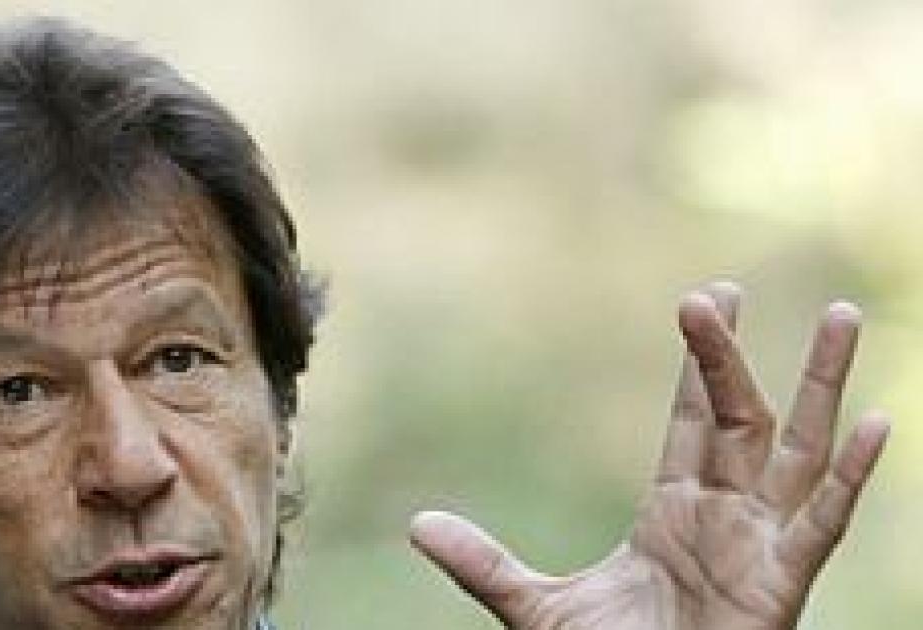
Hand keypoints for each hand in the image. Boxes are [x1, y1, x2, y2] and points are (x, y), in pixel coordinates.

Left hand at [410, 282, 889, 629]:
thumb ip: (483, 563)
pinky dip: (851, 478)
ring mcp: (759, 545)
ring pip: (796, 449)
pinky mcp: (782, 587)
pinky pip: (824, 523)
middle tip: (724, 289)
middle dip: (728, 356)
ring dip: (820, 384)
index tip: (707, 302)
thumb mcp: (536, 607)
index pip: (691, 418)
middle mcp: (725, 515)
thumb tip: (416, 525)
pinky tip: (877, 424)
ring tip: (840, 315)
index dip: (699, 362)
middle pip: (737, 416)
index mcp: (675, 511)